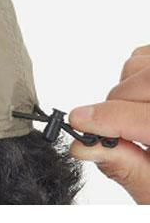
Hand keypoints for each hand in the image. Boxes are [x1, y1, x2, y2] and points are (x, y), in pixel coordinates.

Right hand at [68, 44, 149, 203]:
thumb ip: (124, 166)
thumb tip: (84, 147)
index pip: (147, 118)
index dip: (110, 120)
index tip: (79, 124)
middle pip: (141, 84)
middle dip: (116, 108)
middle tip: (106, 134)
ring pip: (139, 66)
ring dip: (125, 91)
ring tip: (135, 122)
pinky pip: (143, 56)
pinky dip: (134, 75)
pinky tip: (142, 103)